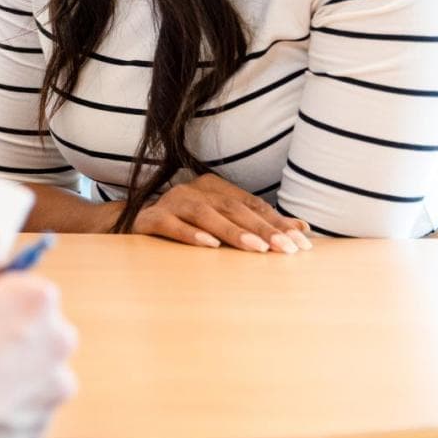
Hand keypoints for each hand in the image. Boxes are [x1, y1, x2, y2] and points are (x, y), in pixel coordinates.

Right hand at [0, 236, 76, 437]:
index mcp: (37, 299)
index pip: (27, 284)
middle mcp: (59, 338)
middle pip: (38, 322)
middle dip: (10, 328)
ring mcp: (57, 382)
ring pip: (35, 362)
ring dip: (13, 364)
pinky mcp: (47, 418)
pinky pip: (30, 397)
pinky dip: (11, 397)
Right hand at [132, 173, 311, 252]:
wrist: (135, 224)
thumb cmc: (186, 225)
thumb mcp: (223, 223)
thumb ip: (258, 224)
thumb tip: (301, 227)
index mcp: (214, 188)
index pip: (251, 204)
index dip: (277, 222)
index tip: (302, 242)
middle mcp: (193, 190)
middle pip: (233, 208)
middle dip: (263, 229)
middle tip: (287, 248)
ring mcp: (171, 202)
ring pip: (206, 215)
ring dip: (233, 232)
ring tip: (258, 249)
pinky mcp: (150, 218)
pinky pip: (172, 225)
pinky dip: (191, 234)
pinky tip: (210, 245)